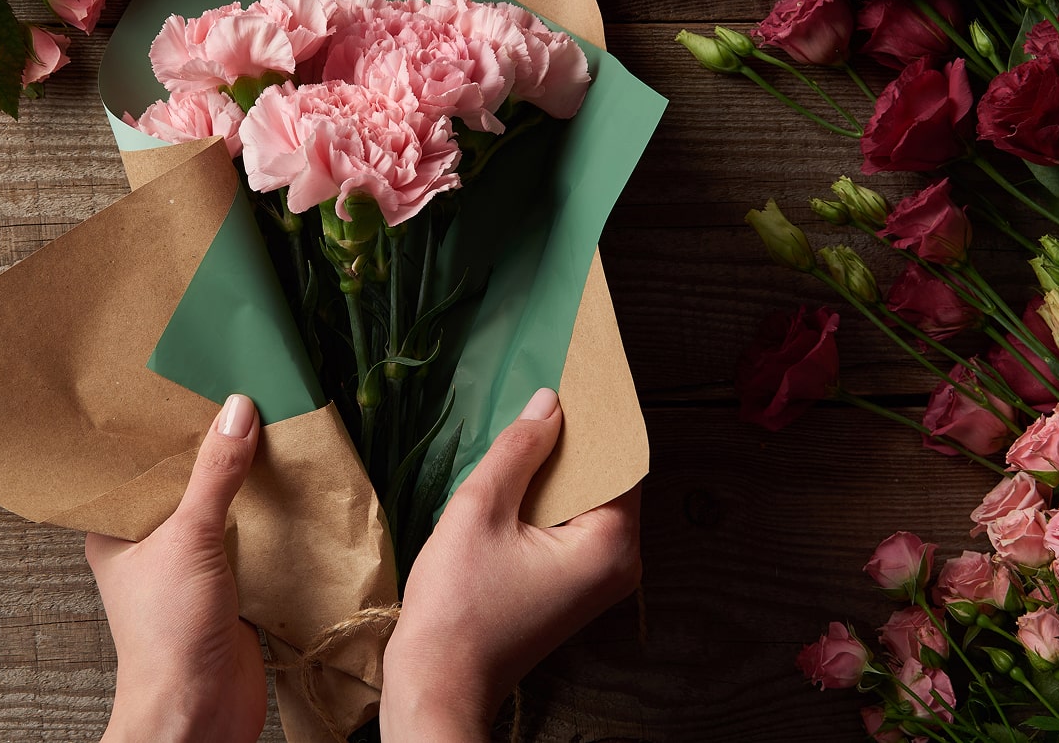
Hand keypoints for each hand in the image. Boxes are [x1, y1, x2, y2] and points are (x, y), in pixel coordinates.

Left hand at [86, 394, 265, 742]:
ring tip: (273, 426)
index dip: (162, 426)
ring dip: (246, 481)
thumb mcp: (189, 538)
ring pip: (221, 509)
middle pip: (185, 482)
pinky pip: (251, 538)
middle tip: (241, 393)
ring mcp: (192, 566)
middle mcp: (151, 544)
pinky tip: (291, 483)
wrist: (200, 711)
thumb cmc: (168, 633)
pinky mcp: (230, 586)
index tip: (190, 381)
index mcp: (118, 530)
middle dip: (213, 447)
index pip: (137, 463)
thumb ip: (214, 474)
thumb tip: (237, 410)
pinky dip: (270, 516)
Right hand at [379, 388, 641, 742]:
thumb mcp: (480, 510)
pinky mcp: (572, 588)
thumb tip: (550, 403)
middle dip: (573, 440)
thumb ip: (518, 451)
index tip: (576, 375)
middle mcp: (619, 565)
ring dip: (555, 468)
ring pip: (585, 501)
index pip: (620, 459)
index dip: (596, 416)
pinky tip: (515, 475)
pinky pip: (569, 525)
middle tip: (543, 394)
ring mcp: (597, 580)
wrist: (438, 683)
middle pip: (606, 480)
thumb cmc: (457, 607)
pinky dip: (547, 498)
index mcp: (610, 545)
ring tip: (524, 428)